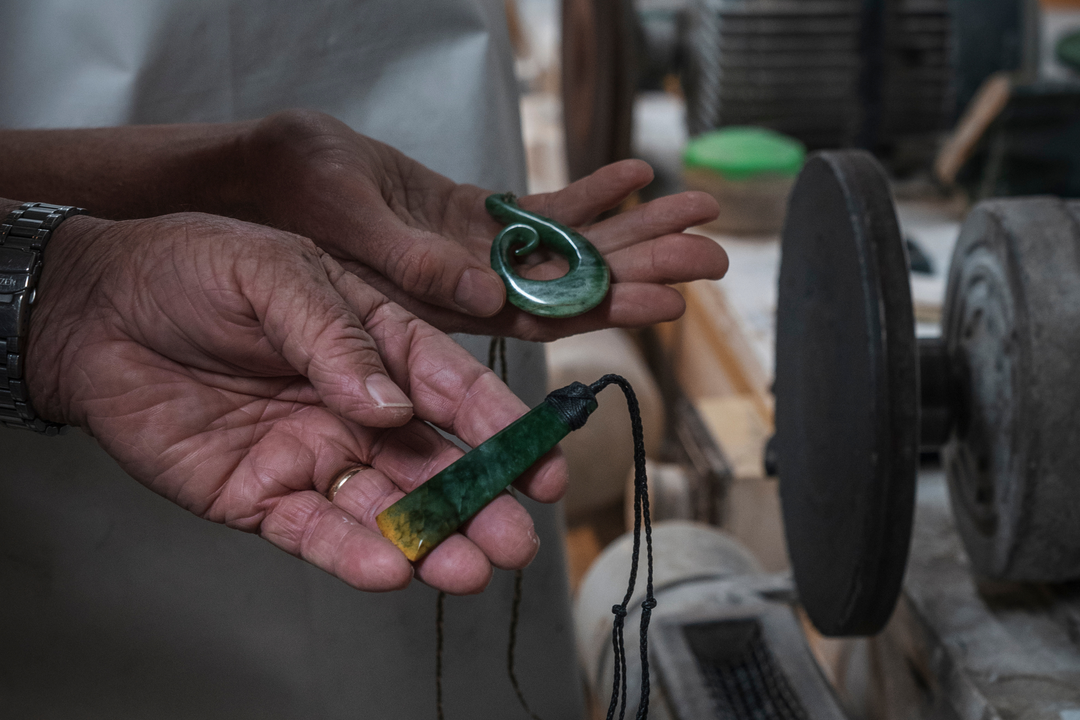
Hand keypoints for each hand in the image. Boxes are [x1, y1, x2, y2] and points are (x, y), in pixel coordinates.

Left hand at [25, 209, 566, 593]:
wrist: (94, 310)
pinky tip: (390, 568)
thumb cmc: (191, 269)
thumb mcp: (278, 272)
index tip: (544, 462)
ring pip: (386, 508)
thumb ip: (338, 338)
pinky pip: (316, 531)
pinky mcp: (261, 496)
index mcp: (376, 342)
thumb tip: (393, 406)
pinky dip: (353, 554)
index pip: (454, 388)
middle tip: (518, 538)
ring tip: (470, 568)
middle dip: (482, 501)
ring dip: (431, 541)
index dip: (503, 427)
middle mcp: (357, 406)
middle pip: (434, 462)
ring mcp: (312, 453)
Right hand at [242, 110, 728, 339]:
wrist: (251, 185)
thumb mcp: (340, 233)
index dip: (604, 305)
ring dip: (628, 227)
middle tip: (713, 252)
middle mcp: (465, 287)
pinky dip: (584, 191)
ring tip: (695, 208)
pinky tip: (632, 175)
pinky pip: (535, 208)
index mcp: (442, 300)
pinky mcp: (464, 217)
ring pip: (562, 245)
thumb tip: (481, 296)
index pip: (538, 311)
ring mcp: (469, 253)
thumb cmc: (276, 210)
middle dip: (640, 262)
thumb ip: (411, 265)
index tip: (670, 298)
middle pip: (569, 280)